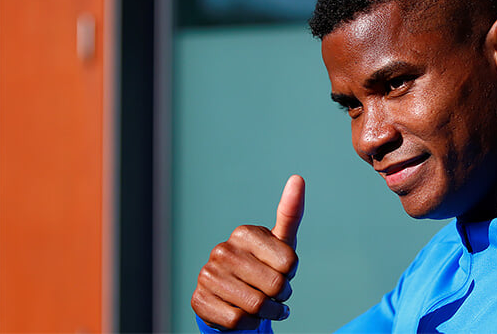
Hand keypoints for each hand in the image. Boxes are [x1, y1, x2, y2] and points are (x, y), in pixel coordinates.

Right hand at [191, 175, 304, 329]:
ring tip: (262, 306)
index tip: (281, 270)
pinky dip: (248, 325)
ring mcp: (208, 275)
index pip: (289, 263)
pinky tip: (244, 316)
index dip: (290, 274)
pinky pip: (237, 321)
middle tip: (274, 293)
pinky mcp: (199, 300)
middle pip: (275, 286)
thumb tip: (298, 178)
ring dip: (266, 313)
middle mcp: (222, 250)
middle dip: (281, 296)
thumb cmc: (263, 266)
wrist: (231, 297)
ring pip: (257, 307)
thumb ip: (291, 212)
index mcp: (244, 233)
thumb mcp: (281, 242)